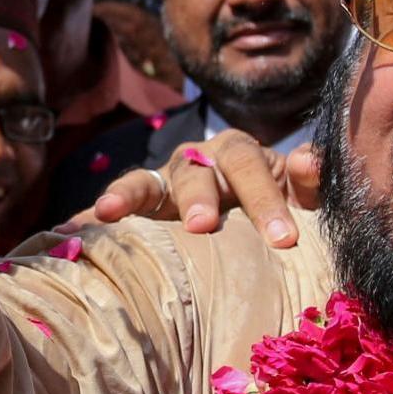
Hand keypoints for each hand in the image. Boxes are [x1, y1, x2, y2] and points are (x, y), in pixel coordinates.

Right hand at [85, 130, 320, 246]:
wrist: (250, 231)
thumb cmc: (277, 215)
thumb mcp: (303, 201)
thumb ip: (312, 183)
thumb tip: (309, 161)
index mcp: (240, 154)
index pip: (250, 166)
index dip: (266, 199)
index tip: (283, 239)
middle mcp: (198, 161)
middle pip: (195, 170)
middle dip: (198, 198)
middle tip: (202, 228)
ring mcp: (164, 183)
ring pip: (145, 181)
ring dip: (129, 195)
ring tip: (108, 215)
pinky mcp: (140, 208)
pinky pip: (114, 207)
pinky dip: (99, 212)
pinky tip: (80, 225)